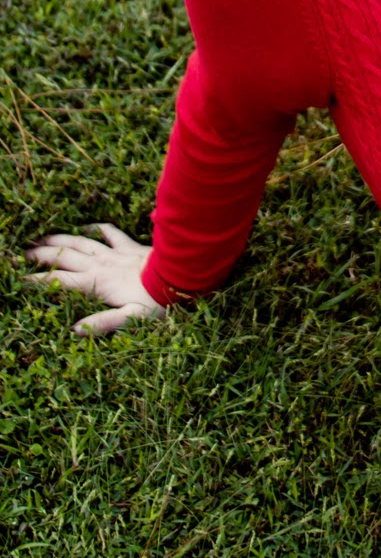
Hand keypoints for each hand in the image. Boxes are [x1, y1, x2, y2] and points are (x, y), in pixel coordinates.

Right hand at [24, 222, 164, 334]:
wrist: (182, 275)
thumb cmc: (158, 301)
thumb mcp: (131, 318)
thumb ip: (103, 323)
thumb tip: (75, 331)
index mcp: (97, 283)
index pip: (60, 281)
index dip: (38, 280)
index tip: (21, 279)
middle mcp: (101, 265)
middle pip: (64, 257)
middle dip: (41, 255)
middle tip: (23, 253)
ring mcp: (115, 253)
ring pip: (81, 242)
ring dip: (59, 239)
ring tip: (41, 237)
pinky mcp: (129, 246)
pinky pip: (109, 233)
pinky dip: (96, 228)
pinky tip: (86, 227)